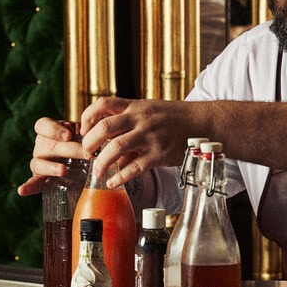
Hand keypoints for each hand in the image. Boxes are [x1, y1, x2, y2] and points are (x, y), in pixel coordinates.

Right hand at [17, 118, 84, 196]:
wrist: (86, 167)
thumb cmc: (84, 145)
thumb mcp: (84, 135)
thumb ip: (84, 130)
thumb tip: (88, 133)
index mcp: (49, 132)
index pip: (42, 125)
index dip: (53, 129)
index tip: (69, 135)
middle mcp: (41, 146)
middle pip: (47, 145)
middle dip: (68, 150)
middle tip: (86, 154)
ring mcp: (39, 163)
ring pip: (39, 163)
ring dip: (51, 167)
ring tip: (63, 170)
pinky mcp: (41, 180)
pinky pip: (33, 183)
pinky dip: (28, 187)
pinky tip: (22, 190)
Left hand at [80, 96, 197, 187]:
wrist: (203, 123)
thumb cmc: (174, 118)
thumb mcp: (150, 112)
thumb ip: (129, 126)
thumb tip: (112, 151)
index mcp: (136, 106)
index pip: (103, 104)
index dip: (87, 117)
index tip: (83, 130)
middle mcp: (140, 119)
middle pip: (104, 127)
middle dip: (90, 143)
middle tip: (86, 154)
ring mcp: (150, 136)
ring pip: (116, 148)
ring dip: (101, 162)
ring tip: (98, 171)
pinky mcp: (159, 154)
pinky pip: (134, 167)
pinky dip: (120, 177)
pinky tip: (113, 182)